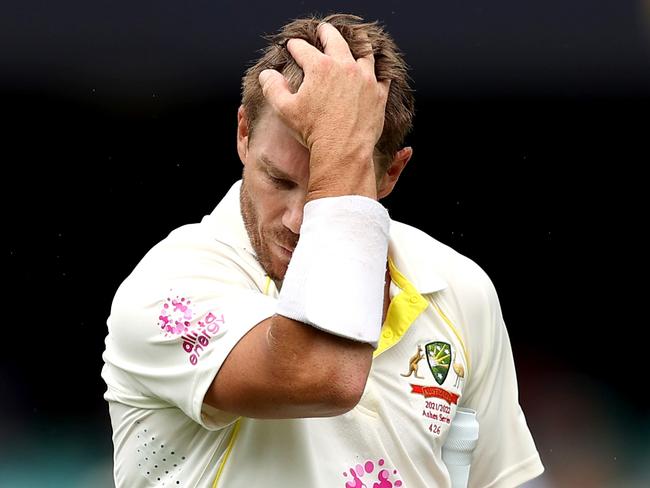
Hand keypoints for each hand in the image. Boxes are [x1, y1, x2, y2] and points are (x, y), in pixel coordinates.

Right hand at [258, 23, 390, 198]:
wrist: (342, 151)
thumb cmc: (313, 132)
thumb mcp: (285, 110)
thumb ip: (273, 88)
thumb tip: (267, 75)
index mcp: (319, 67)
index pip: (303, 48)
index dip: (295, 46)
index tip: (292, 46)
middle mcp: (344, 66)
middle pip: (335, 40)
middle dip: (326, 33)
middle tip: (322, 30)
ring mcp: (364, 78)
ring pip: (363, 51)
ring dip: (357, 42)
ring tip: (355, 40)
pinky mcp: (378, 93)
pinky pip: (382, 74)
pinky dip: (377, 68)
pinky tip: (375, 69)